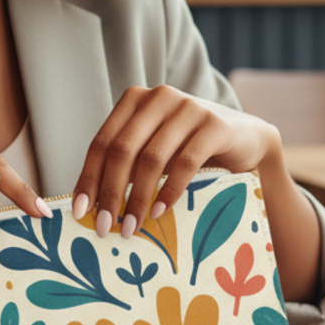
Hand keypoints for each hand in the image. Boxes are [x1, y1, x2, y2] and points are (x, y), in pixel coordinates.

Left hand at [71, 85, 279, 237]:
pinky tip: (159, 212)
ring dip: (137, 197)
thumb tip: (89, 206)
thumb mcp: (153, 151)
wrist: (246, 140)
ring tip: (130, 227)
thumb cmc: (189, 149)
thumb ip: (126, 165)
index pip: (102, 142)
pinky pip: (185, 162)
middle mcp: (159, 98)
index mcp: (135, 101)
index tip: (79, 212)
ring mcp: (188, 108)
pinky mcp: (214, 125)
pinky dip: (169, 190)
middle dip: (110, 192)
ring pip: (152, 158)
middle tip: (103, 226)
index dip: (88, 178)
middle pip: (122, 150)